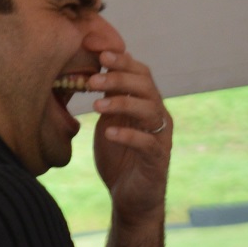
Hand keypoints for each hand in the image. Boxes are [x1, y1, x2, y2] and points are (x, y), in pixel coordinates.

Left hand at [90, 50, 170, 224]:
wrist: (130, 197)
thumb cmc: (118, 156)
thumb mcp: (109, 121)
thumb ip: (106, 98)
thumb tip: (87, 69)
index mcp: (145, 102)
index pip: (138, 70)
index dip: (119, 58)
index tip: (94, 48)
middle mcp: (157, 114)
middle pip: (145, 84)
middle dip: (119, 77)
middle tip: (92, 78)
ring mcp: (160, 136)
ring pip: (149, 109)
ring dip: (122, 102)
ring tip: (96, 105)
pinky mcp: (157, 159)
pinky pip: (147, 142)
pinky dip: (128, 135)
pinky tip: (109, 133)